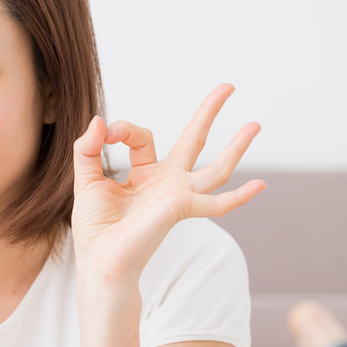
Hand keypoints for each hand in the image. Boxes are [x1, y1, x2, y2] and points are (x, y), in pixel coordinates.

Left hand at [71, 83, 264, 286]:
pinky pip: (217, 204)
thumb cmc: (96, 228)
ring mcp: (178, 195)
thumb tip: (98, 120)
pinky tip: (260, 186)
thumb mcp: (86, 181)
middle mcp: (166, 182)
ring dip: (236, 147)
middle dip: (208, 113)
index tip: (106, 134)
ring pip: (215, 169)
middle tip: (227, 86)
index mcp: (144, 174)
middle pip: (193, 141)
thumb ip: (88, 149)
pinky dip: (239, 196)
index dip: (124, 130)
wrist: (101, 260)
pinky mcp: (181, 208)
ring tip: (255, 124)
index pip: (143, 138)